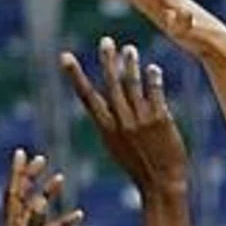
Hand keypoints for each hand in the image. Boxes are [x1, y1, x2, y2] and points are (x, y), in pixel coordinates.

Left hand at [0, 149, 82, 225]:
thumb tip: (39, 200)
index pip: (12, 192)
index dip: (17, 172)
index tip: (22, 153)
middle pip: (22, 196)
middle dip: (30, 177)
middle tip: (42, 160)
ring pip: (37, 211)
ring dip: (47, 195)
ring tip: (60, 179)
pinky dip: (63, 222)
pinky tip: (78, 215)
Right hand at [58, 35, 188, 200]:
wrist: (162, 184)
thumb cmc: (140, 167)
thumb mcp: (118, 147)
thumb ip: (114, 124)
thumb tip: (109, 105)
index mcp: (106, 129)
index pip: (86, 96)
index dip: (75, 75)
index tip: (64, 57)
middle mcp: (121, 122)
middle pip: (111, 85)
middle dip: (107, 61)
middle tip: (106, 41)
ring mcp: (141, 121)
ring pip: (133, 86)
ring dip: (130, 65)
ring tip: (129, 49)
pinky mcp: (160, 121)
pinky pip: (155, 94)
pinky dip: (153, 79)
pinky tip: (152, 68)